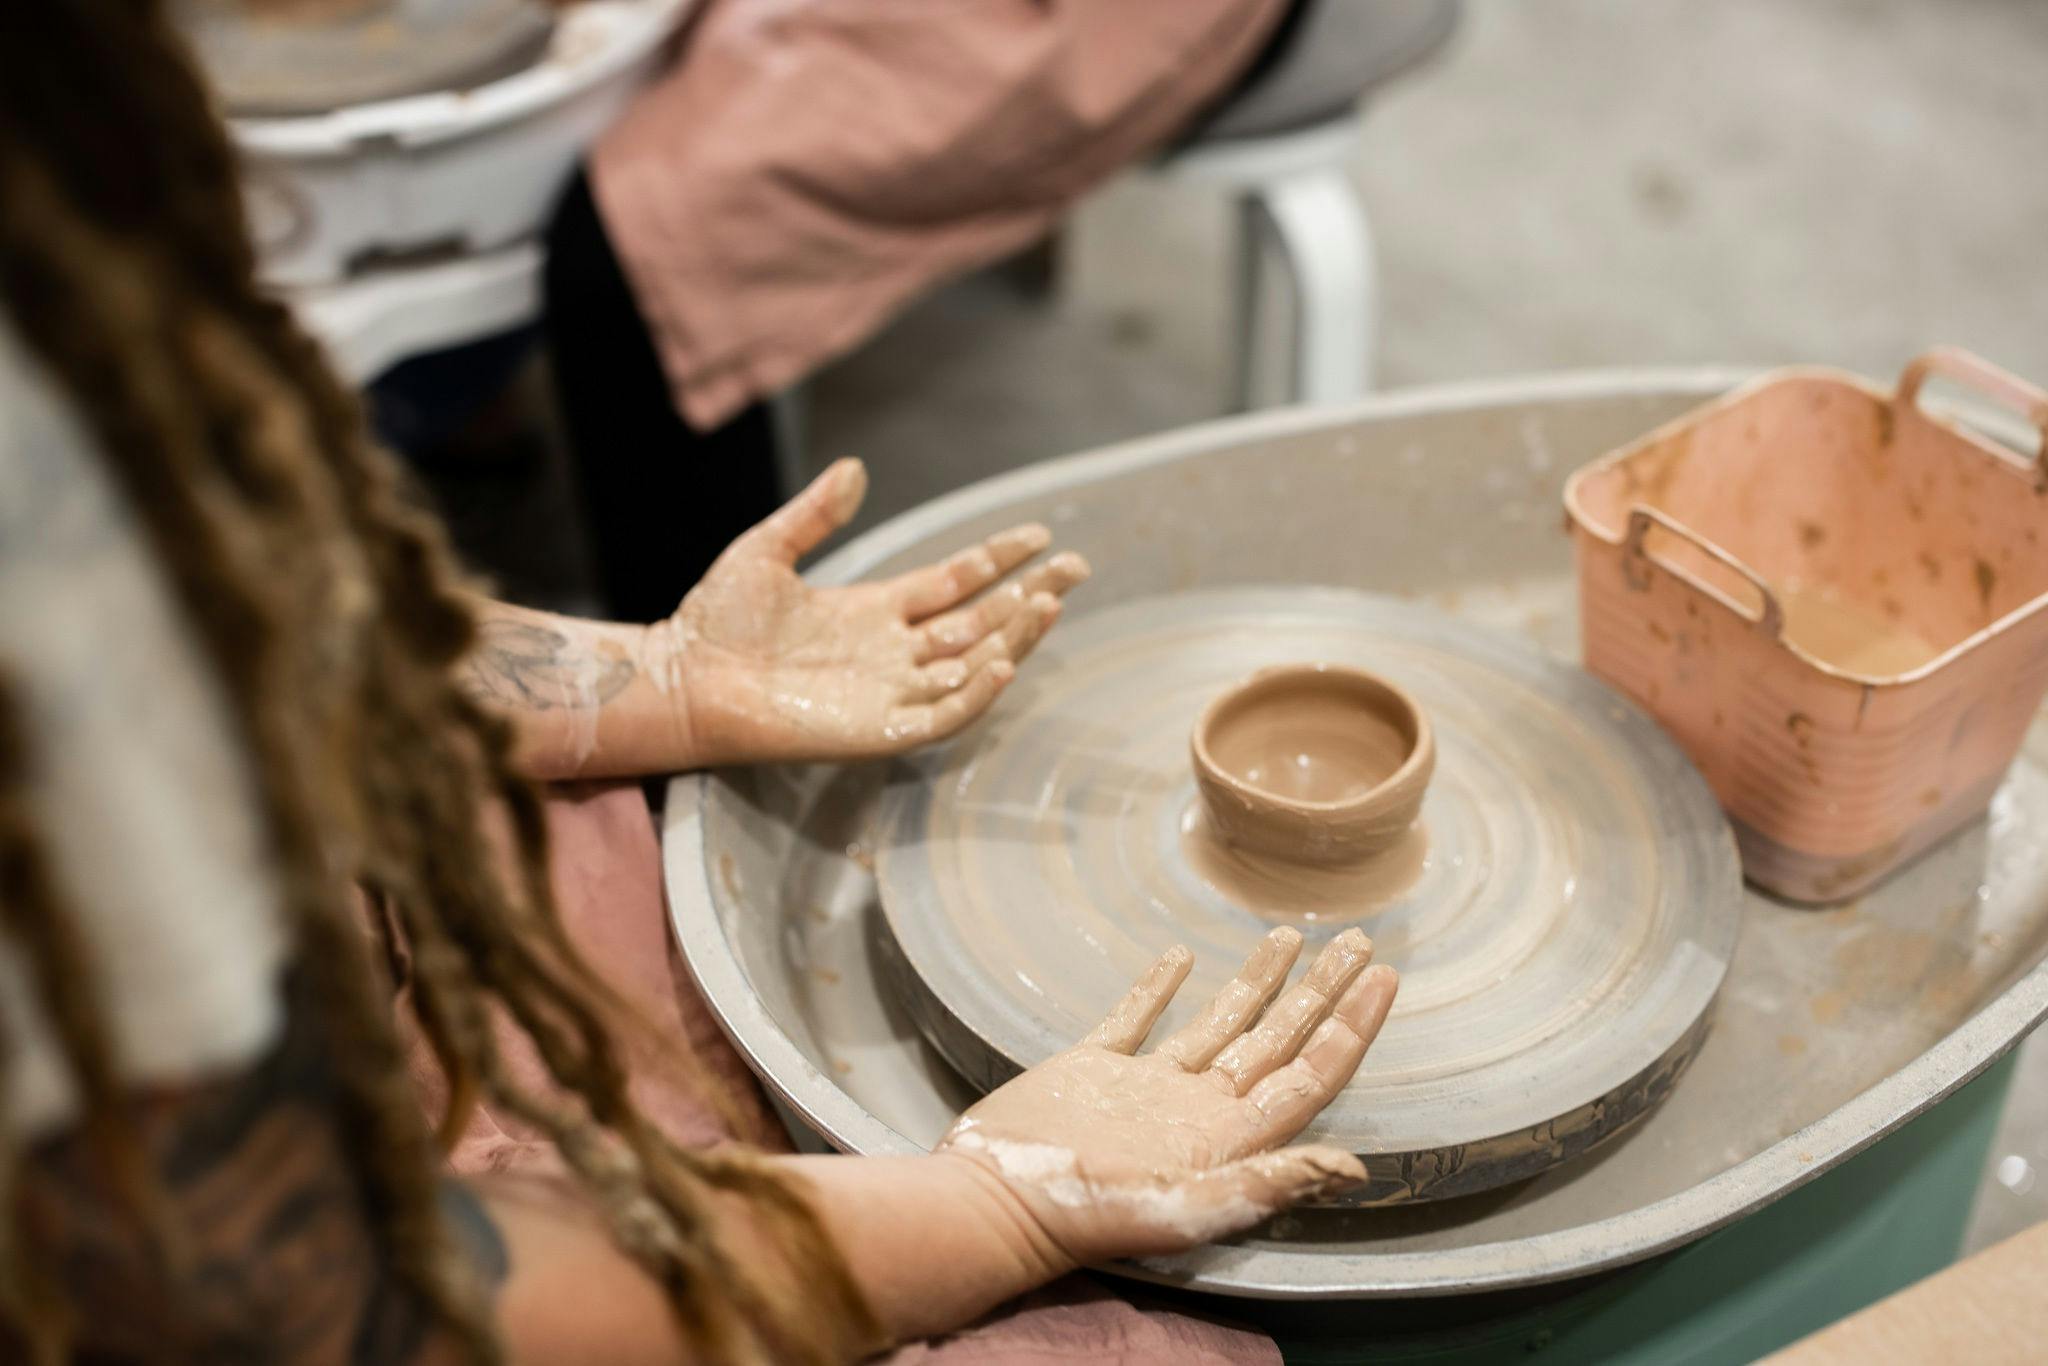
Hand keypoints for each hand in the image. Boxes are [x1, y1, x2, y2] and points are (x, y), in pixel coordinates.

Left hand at [658, 458, 1088, 766]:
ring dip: (1015, 638)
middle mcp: (893, 652)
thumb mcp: (767, 550)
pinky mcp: (880, 730)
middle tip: (1078, 566)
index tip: (1040, 534)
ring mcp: (891, 692)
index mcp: (875, 610)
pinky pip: (944, 714)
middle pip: (980, 622)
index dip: (998, 558)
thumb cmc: (715, 621)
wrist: (683, 679)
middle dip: (1030, 596)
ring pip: (972, 665)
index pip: (956, 582)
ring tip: (1049, 603)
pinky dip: (977, 691)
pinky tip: (1003, 659)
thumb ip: (815, 513)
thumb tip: (855, 468)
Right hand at [935, 927, 1397, 1265]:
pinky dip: (1159, 987)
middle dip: (1322, 993)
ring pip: (1219, 1024)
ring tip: (1290, 937)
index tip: (1384, 978)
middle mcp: (1198, 1110)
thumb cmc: (1089, 1213)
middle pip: (1278, 1041)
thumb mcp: (1189, 1205)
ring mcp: (1147, 1089)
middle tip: (1358, 942)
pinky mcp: (1093, 1070)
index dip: (1351, 1027)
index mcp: (1229, 1138)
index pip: (1310, 1074)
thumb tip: (1357, 1169)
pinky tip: (1180, 957)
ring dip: (1257, 983)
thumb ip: (1271, 1180)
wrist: (995, 1202)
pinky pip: (1138, 1019)